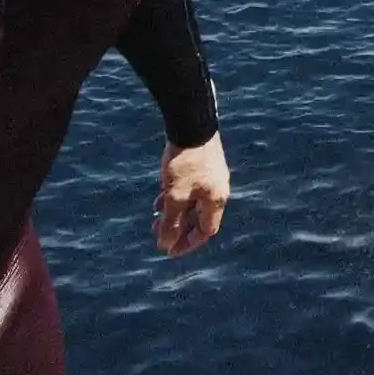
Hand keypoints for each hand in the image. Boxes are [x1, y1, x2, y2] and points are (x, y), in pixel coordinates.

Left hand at [155, 134, 230, 256]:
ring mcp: (211, 177)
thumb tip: (165, 244)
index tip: (169, 249)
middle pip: (198, 218)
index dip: (187, 243)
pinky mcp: (203, 165)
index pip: (205, 231)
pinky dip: (176, 197)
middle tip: (157, 233)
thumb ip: (171, 222)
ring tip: (155, 216)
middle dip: (178, 228)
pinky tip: (160, 196)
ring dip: (175, 213)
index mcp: (216, 200)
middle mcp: (217, 190)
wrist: (192, 125)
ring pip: (192, 203)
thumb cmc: (185, 164)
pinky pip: (190, 189)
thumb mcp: (174, 196)